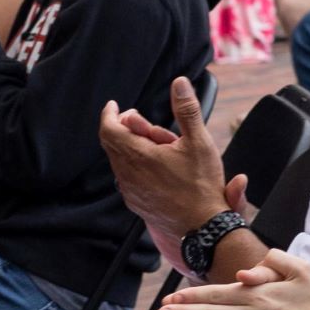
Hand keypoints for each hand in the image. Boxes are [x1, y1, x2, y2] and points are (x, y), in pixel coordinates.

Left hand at [99, 77, 233, 236]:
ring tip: (157, 145)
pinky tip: (155, 165)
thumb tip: (179, 84)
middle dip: (123, 127)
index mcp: (138, 154)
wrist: (201, 226)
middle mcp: (128, 173)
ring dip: (131, 147)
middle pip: (112, 143)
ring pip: (120, 161)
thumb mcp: (199, 141)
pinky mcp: (135, 201)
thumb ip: (186, 109)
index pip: (109, 128)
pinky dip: (134, 164)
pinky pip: (126, 177)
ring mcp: (130, 189)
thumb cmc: (201, 185)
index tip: (114, 106)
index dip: (109, 114)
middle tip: (141, 120)